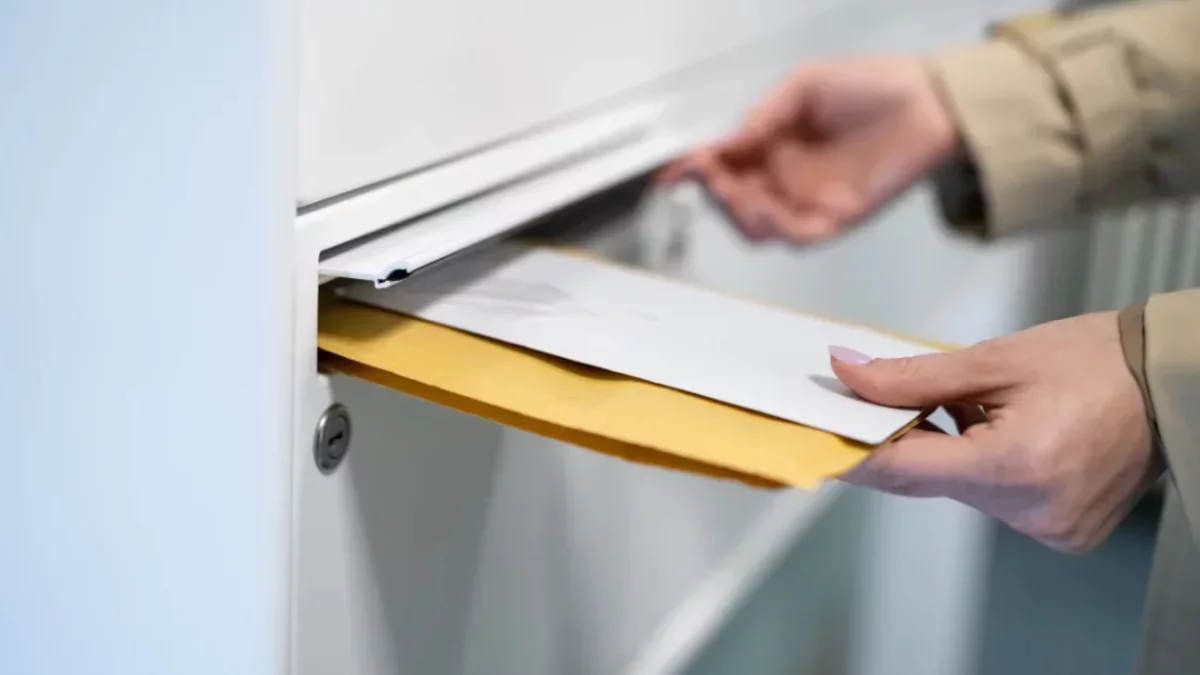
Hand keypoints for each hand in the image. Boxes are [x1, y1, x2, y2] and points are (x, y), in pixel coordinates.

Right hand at [659, 56, 958, 243]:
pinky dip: (777, 228)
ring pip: (759, 226)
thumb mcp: (804, 85)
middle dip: (717, 194)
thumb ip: (764, 115)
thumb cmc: (870, 85)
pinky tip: (768, 209)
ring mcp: (809, 200)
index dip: (695, 170)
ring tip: (739, 195)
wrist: (930, 101)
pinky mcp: (837, 218)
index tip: (671, 173)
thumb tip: (727, 143)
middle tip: (713, 179)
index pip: (725, 163)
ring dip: (741, 215)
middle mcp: (785, 176)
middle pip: (734, 201)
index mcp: (772, 144)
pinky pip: (798, 236)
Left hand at [828, 312, 1160, 553]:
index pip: (905, 468)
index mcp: (1015, 467)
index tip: (816, 434)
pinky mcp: (1061, 530)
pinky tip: (992, 430)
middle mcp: (1031, 510)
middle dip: (897, 442)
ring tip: (962, 405)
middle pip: (930, 480)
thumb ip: (913, 376)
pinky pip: (994, 498)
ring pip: (959, 490)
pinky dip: (978, 466)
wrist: (1172, 383)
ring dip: (944, 451)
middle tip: (871, 403)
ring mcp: (1049, 527)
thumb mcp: (995, 358)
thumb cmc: (1095, 361)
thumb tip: (848, 374)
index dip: (854, 451)